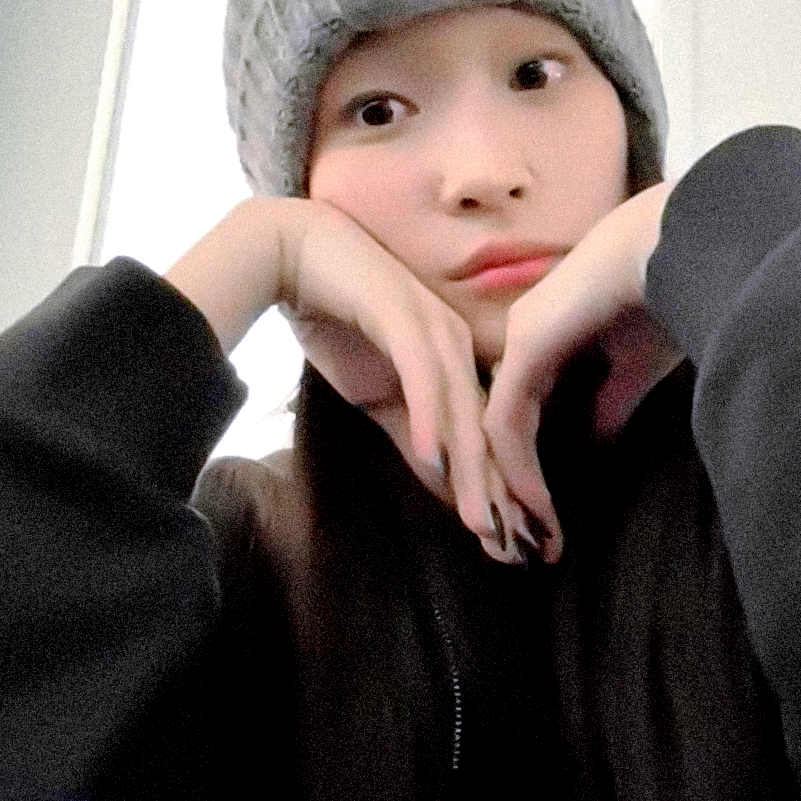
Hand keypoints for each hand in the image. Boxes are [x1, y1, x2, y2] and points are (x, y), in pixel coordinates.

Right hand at [164, 197, 518, 562]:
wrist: (289, 253)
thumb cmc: (336, 321)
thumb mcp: (377, 395)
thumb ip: (412, 436)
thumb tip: (444, 487)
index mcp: (456, 360)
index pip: (483, 435)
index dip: (497, 489)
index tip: (510, 544)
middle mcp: (455, 343)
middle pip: (483, 428)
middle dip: (498, 491)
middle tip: (511, 547)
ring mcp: (432, 325)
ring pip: (460, 408)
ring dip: (471, 468)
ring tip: (483, 521)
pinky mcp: (401, 314)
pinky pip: (421, 375)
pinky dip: (429, 419)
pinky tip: (434, 460)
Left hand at [483, 181, 682, 560]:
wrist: (681, 245)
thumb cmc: (670, 294)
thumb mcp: (634, 367)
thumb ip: (609, 403)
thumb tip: (596, 443)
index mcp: (544, 338)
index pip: (521, 416)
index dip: (526, 471)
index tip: (545, 524)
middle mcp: (522, 338)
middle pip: (497, 428)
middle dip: (505, 493)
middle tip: (515, 549)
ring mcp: (518, 340)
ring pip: (494, 431)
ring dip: (508, 492)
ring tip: (523, 542)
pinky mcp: (526, 348)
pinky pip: (507, 422)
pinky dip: (518, 470)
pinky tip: (535, 508)